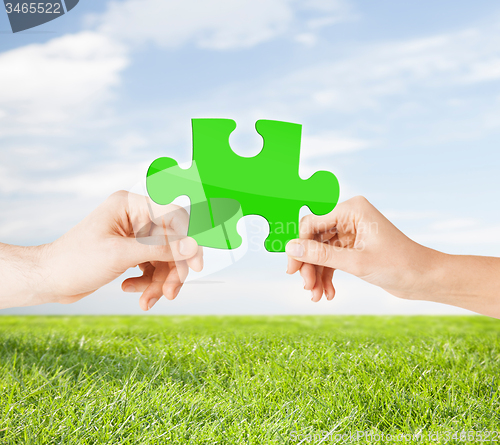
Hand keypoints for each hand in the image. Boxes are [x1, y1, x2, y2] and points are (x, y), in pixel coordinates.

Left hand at [42, 191, 202, 310]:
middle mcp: (136, 217)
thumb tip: (193, 247)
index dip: (189, 241)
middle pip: (172, 243)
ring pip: (165, 258)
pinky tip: (130, 289)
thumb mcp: (121, 255)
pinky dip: (147, 282)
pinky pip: (152, 266)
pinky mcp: (132, 251)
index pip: (175, 217)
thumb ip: (161, 249)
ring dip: (159, 282)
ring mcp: (135, 235)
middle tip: (169, 294)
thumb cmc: (76, 260)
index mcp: (132, 206)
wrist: (50, 279)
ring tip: (146, 301)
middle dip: (171, 271)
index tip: (196, 266)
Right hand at [285, 196, 440, 301]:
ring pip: (321, 252)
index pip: (312, 223)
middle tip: (307, 287)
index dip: (299, 246)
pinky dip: (327, 276)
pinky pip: (331, 259)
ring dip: (317, 274)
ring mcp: (351, 232)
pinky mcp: (353, 247)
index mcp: (352, 210)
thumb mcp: (356, 262)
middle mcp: (349, 217)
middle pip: (314, 239)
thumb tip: (290, 248)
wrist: (425, 279)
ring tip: (317, 296)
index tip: (292, 270)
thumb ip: (321, 255)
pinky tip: (328, 294)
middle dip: (309, 265)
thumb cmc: (399, 265)